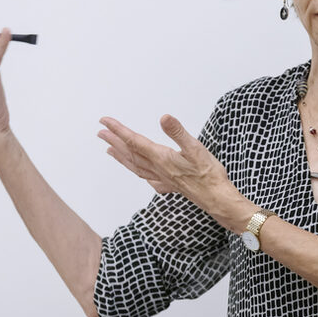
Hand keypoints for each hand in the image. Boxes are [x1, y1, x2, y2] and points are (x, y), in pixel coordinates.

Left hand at [98, 115, 248, 229]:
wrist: (216, 198)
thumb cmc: (208, 174)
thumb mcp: (195, 148)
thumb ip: (178, 132)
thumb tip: (164, 118)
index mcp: (161, 157)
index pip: (134, 141)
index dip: (118, 130)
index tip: (105, 121)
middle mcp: (158, 169)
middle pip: (131, 153)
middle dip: (114, 141)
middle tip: (101, 132)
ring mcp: (162, 179)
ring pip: (136, 166)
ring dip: (121, 157)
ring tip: (110, 150)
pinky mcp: (170, 186)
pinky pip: (147, 178)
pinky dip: (138, 172)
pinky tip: (138, 172)